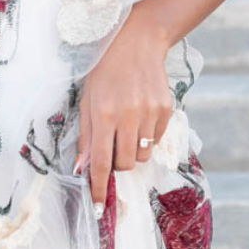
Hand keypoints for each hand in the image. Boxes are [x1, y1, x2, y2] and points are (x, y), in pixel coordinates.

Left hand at [75, 9, 173, 207]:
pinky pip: (155, 140)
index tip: (98, 207)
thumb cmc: (104, 72)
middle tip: (111, 146)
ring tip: (126, 128)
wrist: (137, 41)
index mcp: (104, 114)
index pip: (100, 162)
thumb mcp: (87, 100)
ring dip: (132, 151)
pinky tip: (139, 115)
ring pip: (142, 155)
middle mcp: (128, 115)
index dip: (98, 187)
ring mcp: (150, 113)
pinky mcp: (166, 109)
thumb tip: (82, 169)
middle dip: (116, 164)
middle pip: (125, 164)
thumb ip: (85, 136)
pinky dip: (146, 137)